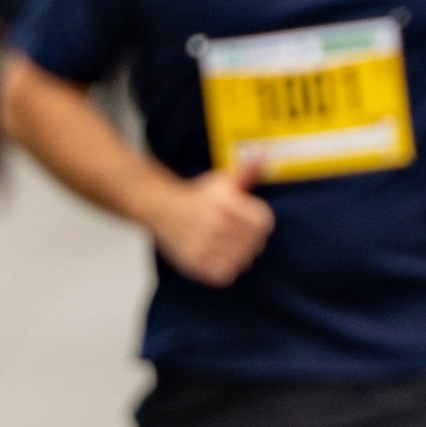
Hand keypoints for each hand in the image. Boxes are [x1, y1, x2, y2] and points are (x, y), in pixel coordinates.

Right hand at [150, 166, 275, 283]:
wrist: (161, 208)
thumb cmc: (197, 195)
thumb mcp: (223, 180)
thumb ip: (247, 171)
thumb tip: (264, 153)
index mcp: (226, 203)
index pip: (263, 222)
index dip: (259, 221)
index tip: (251, 220)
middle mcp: (215, 224)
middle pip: (255, 242)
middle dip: (250, 238)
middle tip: (238, 234)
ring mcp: (204, 245)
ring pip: (242, 260)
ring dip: (240, 254)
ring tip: (230, 245)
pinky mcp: (195, 262)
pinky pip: (225, 273)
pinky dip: (226, 268)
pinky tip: (220, 256)